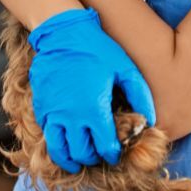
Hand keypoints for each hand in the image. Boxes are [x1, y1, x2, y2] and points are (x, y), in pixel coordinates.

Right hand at [27, 7, 156, 173]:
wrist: (63, 33)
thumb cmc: (97, 49)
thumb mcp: (125, 68)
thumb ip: (140, 95)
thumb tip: (150, 119)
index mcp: (94, 109)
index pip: (105, 147)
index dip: (113, 154)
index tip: (115, 152)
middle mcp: (71, 117)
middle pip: (82, 153)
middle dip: (93, 157)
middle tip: (99, 153)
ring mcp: (53, 113)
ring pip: (59, 151)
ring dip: (71, 158)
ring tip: (79, 158)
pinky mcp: (40, 107)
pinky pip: (47, 135)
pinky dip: (56, 142)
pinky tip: (66, 138)